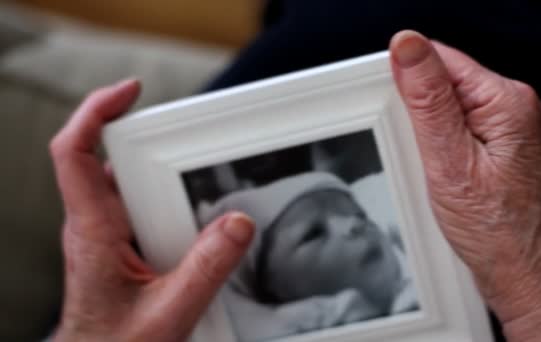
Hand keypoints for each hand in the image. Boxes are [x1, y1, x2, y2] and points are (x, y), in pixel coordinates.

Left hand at [49, 80, 254, 340]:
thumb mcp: (169, 312)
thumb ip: (207, 269)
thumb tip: (238, 225)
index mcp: (93, 231)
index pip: (75, 153)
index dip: (96, 111)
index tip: (129, 91)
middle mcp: (94, 224)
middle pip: (112, 158)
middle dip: (150, 142)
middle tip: (188, 135)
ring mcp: (106, 232)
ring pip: (129, 182)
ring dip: (161, 174)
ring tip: (197, 179)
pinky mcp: (119, 243)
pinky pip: (140, 204)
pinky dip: (165, 197)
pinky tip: (193, 214)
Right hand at [389, 31, 540, 340]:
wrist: (527, 273)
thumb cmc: (499, 231)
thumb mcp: (449, 161)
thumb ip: (427, 100)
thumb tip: (408, 47)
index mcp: (505, 101)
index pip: (440, 59)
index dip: (406, 80)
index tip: (395, 112)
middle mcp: (513, 108)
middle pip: (443, 84)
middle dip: (418, 115)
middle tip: (423, 156)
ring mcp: (508, 129)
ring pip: (446, 110)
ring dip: (428, 136)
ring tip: (437, 172)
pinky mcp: (500, 148)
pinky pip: (457, 132)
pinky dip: (440, 150)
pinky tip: (446, 177)